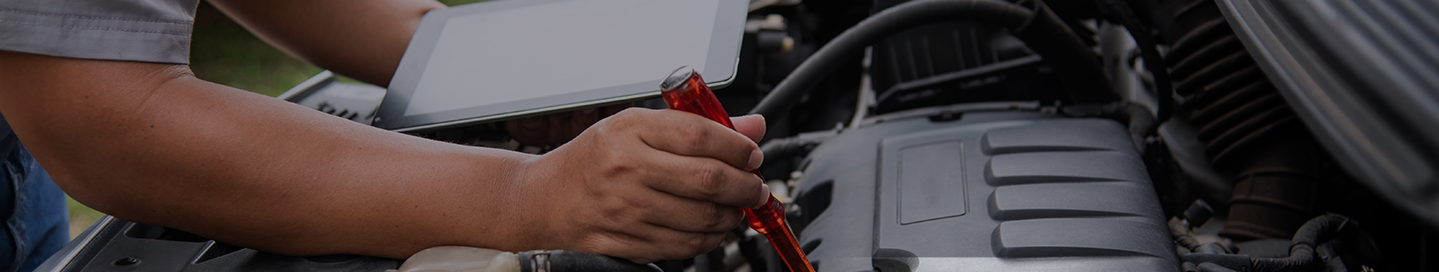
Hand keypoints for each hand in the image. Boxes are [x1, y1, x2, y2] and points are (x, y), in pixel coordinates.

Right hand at [515, 108, 767, 262]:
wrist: (545, 199)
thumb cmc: (593, 159)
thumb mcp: (638, 127)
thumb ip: (696, 125)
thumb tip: (751, 127)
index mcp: (630, 131)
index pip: (700, 134)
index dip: (738, 147)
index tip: (751, 155)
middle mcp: (626, 169)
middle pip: (707, 179)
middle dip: (746, 186)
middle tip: (755, 186)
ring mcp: (626, 209)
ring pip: (702, 217)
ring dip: (732, 214)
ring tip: (735, 206)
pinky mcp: (627, 242)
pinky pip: (684, 244)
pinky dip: (709, 237)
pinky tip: (712, 226)